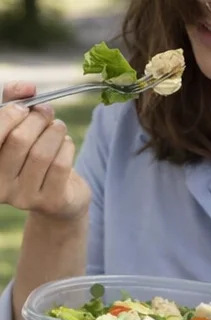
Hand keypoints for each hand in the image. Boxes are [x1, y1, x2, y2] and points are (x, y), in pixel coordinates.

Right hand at [0, 83, 90, 220]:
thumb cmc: (30, 156)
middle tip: (47, 111)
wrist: (59, 197)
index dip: (9, 113)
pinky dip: (66, 147)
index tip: (24, 105)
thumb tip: (28, 88)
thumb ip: (13, 102)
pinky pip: (60, 166)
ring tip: (58, 125)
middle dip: (36, 119)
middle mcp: (0, 186)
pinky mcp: (50, 203)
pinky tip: (66, 142)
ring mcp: (24, 198)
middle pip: (19, 141)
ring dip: (54, 132)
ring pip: (41, 154)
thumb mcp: (16, 127)